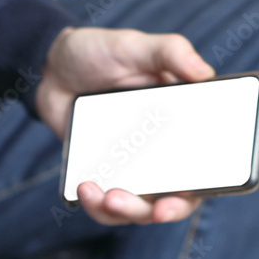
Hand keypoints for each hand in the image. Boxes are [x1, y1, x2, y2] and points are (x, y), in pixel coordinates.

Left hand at [36, 27, 214, 225]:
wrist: (54, 68)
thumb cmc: (102, 53)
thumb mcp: (137, 46)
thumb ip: (172, 52)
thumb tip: (204, 73)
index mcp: (181, 128)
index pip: (203, 171)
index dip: (196, 191)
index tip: (181, 197)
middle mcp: (161, 156)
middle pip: (170, 201)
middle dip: (154, 212)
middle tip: (131, 203)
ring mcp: (130, 169)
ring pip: (135, 209)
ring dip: (119, 211)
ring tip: (95, 192)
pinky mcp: (102, 175)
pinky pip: (103, 205)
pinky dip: (94, 204)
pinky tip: (84, 186)